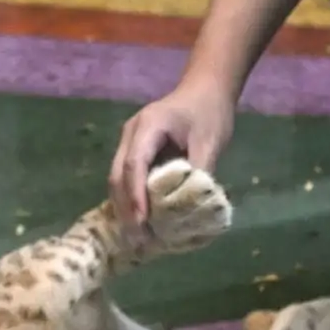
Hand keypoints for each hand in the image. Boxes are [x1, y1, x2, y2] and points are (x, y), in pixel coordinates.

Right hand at [109, 81, 236, 224]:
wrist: (205, 90)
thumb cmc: (209, 112)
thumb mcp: (211, 141)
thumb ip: (200, 170)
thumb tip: (192, 207)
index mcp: (149, 126)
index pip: (134, 164)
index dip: (136, 195)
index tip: (143, 222)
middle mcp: (131, 134)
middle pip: (118, 175)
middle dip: (126, 209)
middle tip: (138, 240)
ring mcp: (129, 142)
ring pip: (118, 180)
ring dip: (125, 208)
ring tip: (138, 238)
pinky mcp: (135, 152)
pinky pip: (127, 179)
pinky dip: (131, 201)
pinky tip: (140, 223)